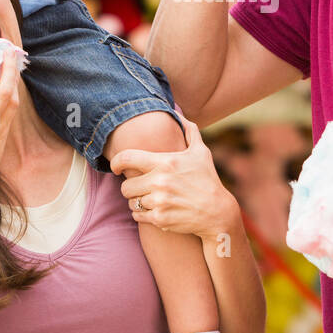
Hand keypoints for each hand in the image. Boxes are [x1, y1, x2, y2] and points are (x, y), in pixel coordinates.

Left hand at [109, 119, 237, 240]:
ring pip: (131, 202)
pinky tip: (153, 209)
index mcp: (165, 163)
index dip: (115, 163)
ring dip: (137, 201)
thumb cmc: (207, 179)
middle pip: (125, 186)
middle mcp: (160, 182)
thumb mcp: (201, 153)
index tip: (115, 167)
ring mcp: (160, 202)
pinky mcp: (160, 219)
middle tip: (140, 186)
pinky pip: (137, 216)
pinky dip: (141, 214)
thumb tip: (178, 113)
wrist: (217, 212)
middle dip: (131, 186)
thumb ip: (189, 131)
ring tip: (149, 198)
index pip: (126, 159)